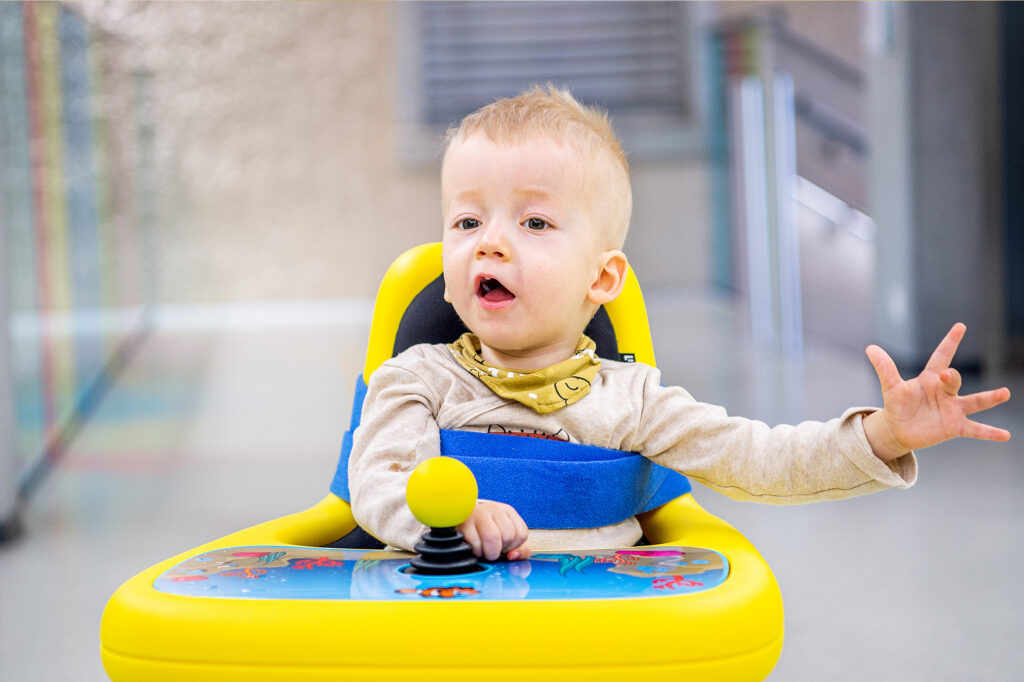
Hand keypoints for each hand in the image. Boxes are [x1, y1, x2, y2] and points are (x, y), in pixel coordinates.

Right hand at [457, 500, 529, 560]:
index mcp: (507, 511)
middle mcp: (494, 509)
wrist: (459, 519)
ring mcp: (478, 513)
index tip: (502, 545)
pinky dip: (476, 551)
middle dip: (499, 549)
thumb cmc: (484, 531)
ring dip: (488, 552)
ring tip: (483, 550)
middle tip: (490, 547)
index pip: (521, 534)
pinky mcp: (464, 522)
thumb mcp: (505, 536)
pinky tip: (473, 546)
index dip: (512, 546)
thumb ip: (519, 549)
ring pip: (493, 539)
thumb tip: (513, 556)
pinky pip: (475, 544)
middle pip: (508, 536)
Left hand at [863, 323, 1010, 461]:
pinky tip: (1005, 436)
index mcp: (930, 379)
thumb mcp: (890, 387)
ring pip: (974, 402)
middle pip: (953, 380)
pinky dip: (989, 432)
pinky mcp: (954, 427)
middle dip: (952, 377)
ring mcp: (952, 409)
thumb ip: (884, 368)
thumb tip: (870, 347)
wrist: (899, 430)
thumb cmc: (897, 405)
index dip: (950, 342)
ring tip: (1005, 393)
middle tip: (947, 375)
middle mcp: (945, 392)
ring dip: (990, 398)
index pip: (941, 356)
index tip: (960, 326)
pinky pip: (975, 429)